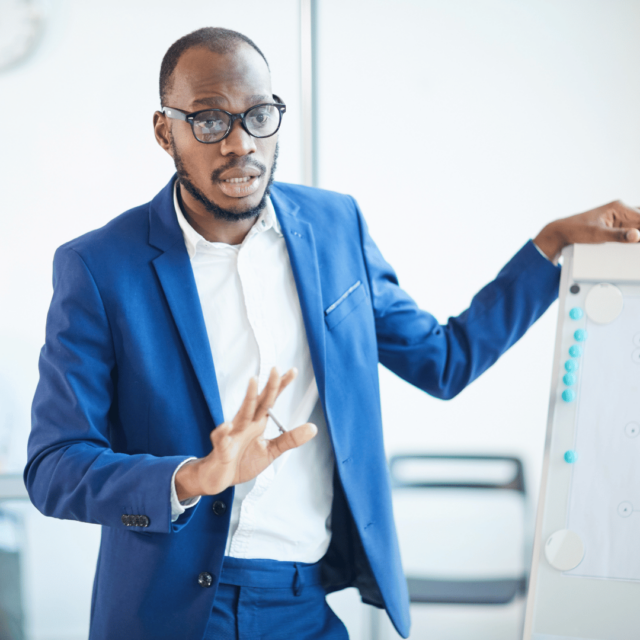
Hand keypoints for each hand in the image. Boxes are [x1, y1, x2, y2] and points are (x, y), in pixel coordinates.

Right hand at [175, 367, 316, 500]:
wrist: (219, 478)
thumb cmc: (242, 461)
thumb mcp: (271, 450)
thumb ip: (290, 439)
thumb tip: (313, 428)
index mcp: (257, 422)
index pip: (271, 400)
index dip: (280, 385)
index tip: (292, 371)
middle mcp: (246, 424)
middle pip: (258, 401)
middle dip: (268, 386)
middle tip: (276, 369)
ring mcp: (233, 434)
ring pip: (241, 413)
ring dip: (247, 398)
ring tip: (253, 382)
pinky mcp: (221, 449)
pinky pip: (221, 439)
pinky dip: (223, 432)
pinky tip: (228, 426)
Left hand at [534, 201, 639, 263]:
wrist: (562, 232)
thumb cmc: (576, 229)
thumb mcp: (597, 234)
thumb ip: (618, 235)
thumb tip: (636, 236)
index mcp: (618, 208)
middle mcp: (620, 211)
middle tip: (637, 243)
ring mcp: (618, 219)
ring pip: (637, 226)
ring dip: (638, 234)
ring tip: (634, 245)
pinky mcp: (615, 227)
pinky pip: (631, 231)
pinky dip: (633, 237)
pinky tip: (633, 243)